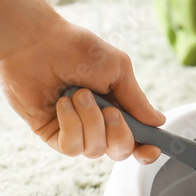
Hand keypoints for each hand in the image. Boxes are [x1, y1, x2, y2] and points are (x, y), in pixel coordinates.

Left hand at [0, 0, 164, 161]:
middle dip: (119, 133)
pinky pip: (71, 147)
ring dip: (91, 121)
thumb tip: (158, 122)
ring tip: (78, 94)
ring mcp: (74, 130)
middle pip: (119, 152)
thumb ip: (137, 100)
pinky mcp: (52, 134)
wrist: (36, 43)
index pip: (136, 140)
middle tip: (110, 110)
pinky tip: (62, 103)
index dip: (146, 150)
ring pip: (95, 151)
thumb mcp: (118, 70)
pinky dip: (71, 125)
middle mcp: (97, 124)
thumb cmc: (77, 49)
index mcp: (117, 108)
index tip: (151, 149)